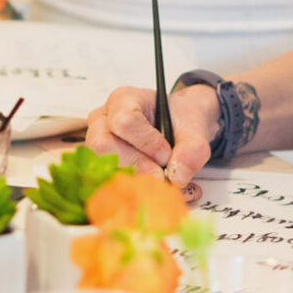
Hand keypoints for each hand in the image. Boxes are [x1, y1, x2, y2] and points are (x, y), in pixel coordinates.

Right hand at [86, 84, 219, 186]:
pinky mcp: (101, 167)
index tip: (166, 154)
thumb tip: (177, 177)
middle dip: (136, 165)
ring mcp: (98, 144)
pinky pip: (107, 185)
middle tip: (161, 174)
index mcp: (124, 100)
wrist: (180, 128)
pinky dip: (133, 192)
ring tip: (162, 182)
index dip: (146, 142)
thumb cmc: (181, 121)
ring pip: (103, 168)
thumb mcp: (195, 128)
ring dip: (134, 180)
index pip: (124, 121)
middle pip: (104, 146)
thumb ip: (192, 149)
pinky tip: (156, 191)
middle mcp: (103, 120)